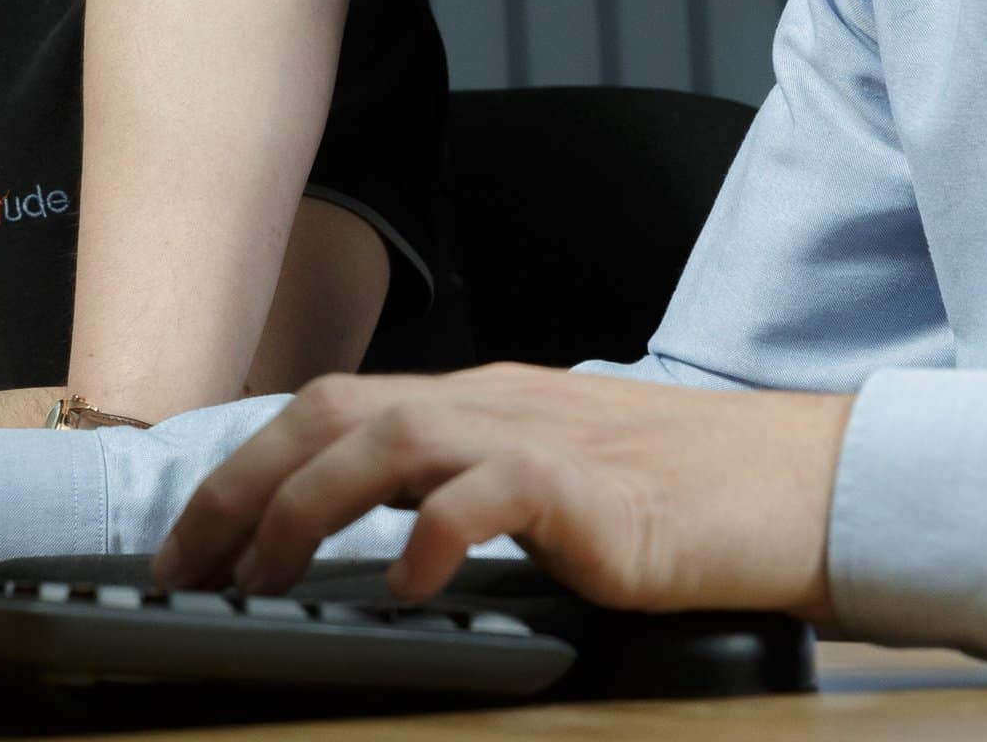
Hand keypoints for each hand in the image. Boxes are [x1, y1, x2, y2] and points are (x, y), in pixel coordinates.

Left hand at [151, 366, 854, 614]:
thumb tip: (382, 535)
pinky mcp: (591, 491)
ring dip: (309, 506)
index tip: (193, 540)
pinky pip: (489, 494)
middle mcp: (498, 401)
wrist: (798, 485)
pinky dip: (434, 536)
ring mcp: (542, 437)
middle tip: (189, 567)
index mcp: (483, 398)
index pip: (334, 406)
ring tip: (268, 577)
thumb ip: (471, 487)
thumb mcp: (554, 477)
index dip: (248, 465)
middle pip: (334, 411)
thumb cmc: (685, 494)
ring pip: (390, 435)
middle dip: (243, 485)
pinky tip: (408, 588)